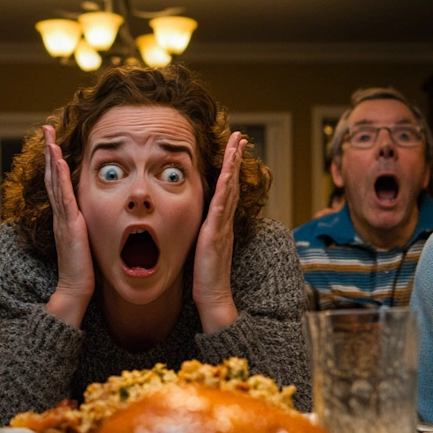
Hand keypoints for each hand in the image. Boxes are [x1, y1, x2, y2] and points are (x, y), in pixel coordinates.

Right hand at [42, 126, 94, 326]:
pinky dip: (58, 175)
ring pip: (54, 181)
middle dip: (49, 152)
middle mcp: (61, 214)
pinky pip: (62, 194)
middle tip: (46, 129)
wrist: (75, 288)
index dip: (56, 163)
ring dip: (51, 157)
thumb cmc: (85, 269)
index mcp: (67, 217)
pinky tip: (56, 159)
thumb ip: (91, 227)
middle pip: (52, 176)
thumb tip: (106, 218)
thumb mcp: (90, 240)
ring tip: (48, 136)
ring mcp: (63, 217)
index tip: (55, 144)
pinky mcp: (68, 223)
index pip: (60, 184)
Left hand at [193, 132, 243, 332]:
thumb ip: (199, 233)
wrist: (213, 295)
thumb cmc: (204, 276)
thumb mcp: (200, 247)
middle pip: (232, 182)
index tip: (233, 150)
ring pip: (230, 188)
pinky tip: (227, 172)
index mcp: (219, 223)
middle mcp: (224, 221)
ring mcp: (222, 225)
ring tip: (238, 144)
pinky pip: (222, 205)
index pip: (226, 190)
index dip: (230, 169)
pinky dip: (226, 187)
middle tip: (241, 137)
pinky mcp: (216, 233)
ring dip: (234, 164)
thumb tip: (191, 223)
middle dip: (236, 158)